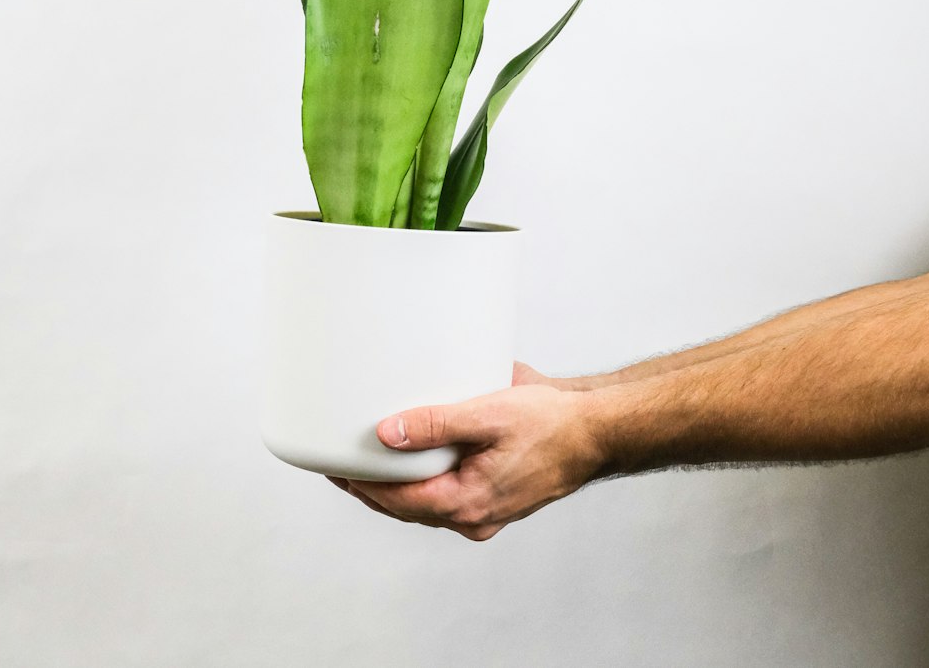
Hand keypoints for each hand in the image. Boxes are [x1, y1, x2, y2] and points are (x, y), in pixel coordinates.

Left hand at [328, 381, 605, 540]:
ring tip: (365, 463)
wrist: (594, 431)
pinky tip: (411, 460)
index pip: (398, 500)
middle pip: (407, 507)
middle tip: (338, 464)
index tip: (334, 466)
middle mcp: (473, 515)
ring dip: (394, 486)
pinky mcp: (492, 495)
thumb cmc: (552, 423)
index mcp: (469, 502)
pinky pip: (446, 493)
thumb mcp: (488, 414)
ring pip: (425, 503)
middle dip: (371, 488)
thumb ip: (436, 423)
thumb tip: (388, 433)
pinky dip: (422, 480)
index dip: (362, 485)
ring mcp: (484, 509)